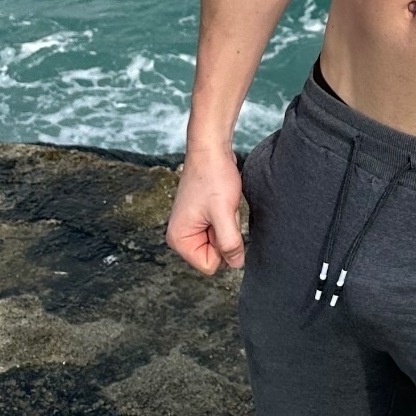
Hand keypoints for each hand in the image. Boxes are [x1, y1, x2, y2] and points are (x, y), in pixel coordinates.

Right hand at [165, 147, 245, 275]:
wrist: (211, 149)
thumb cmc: (213, 177)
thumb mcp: (223, 212)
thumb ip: (229, 242)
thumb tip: (236, 264)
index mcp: (179, 240)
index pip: (210, 266)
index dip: (223, 247)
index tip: (220, 221)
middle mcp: (181, 237)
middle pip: (214, 256)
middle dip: (225, 235)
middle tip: (222, 211)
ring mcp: (190, 227)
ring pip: (220, 243)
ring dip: (227, 225)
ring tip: (222, 205)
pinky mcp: (201, 219)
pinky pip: (221, 230)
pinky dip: (227, 218)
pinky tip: (223, 202)